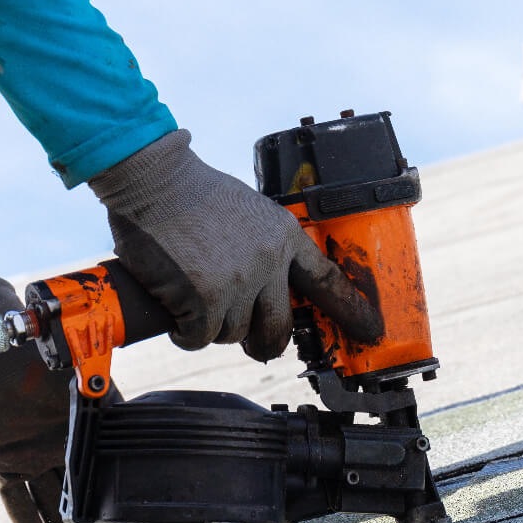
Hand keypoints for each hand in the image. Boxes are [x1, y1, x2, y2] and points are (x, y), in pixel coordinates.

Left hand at [0, 276, 111, 522]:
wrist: (2, 344)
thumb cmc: (52, 354)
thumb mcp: (93, 384)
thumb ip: (113, 413)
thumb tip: (145, 441)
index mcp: (88, 427)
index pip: (104, 472)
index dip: (114, 502)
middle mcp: (62, 443)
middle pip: (79, 494)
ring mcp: (33, 453)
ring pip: (51, 503)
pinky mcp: (3, 458)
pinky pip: (16, 499)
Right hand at [88, 130, 382, 361]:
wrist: (152, 177)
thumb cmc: (190, 193)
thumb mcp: (248, 212)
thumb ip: (264, 249)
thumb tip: (265, 292)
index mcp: (284, 237)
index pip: (327, 281)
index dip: (350, 310)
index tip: (370, 330)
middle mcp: (269, 262)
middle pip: (279, 327)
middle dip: (266, 343)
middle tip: (254, 345)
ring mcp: (238, 281)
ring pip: (233, 333)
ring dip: (212, 326)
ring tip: (192, 296)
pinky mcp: (204, 297)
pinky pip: (199, 336)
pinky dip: (185, 331)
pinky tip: (175, 310)